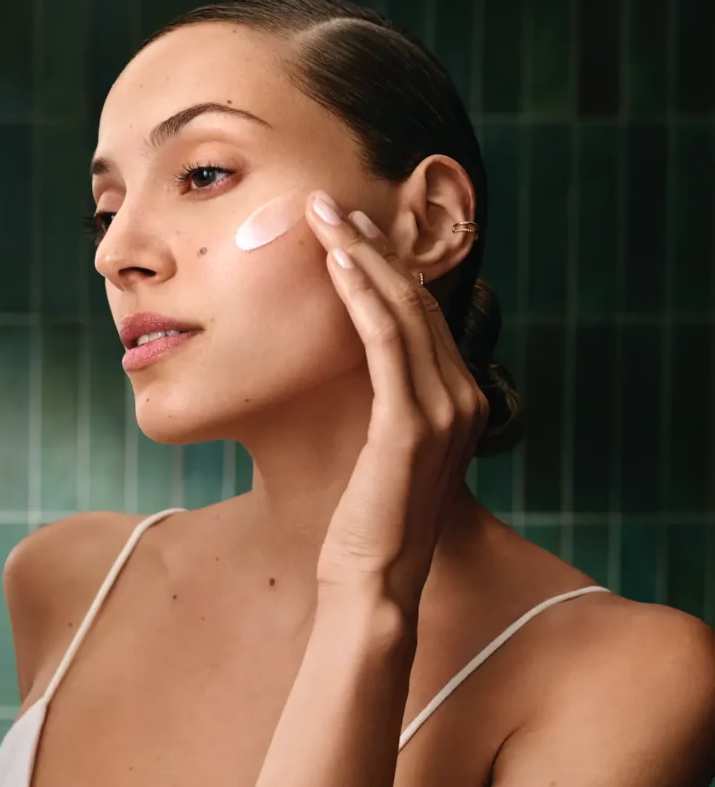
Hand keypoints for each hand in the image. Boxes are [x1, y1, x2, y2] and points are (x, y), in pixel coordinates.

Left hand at [305, 190, 488, 615]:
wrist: (373, 583)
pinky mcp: (412, 424)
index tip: (346, 229)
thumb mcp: (384, 448)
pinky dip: (363, 295)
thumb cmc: (368, 518)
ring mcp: (444, 410)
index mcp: (459, 400)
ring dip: (363, 255)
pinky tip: (336, 261)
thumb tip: (357, 360)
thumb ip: (387, 402)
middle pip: (417, 300)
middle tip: (329, 203)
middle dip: (371, 245)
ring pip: (404, 309)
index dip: (384, 265)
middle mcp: (462, 397)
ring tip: (325, 215)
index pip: (423, 315)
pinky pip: (387, 341)